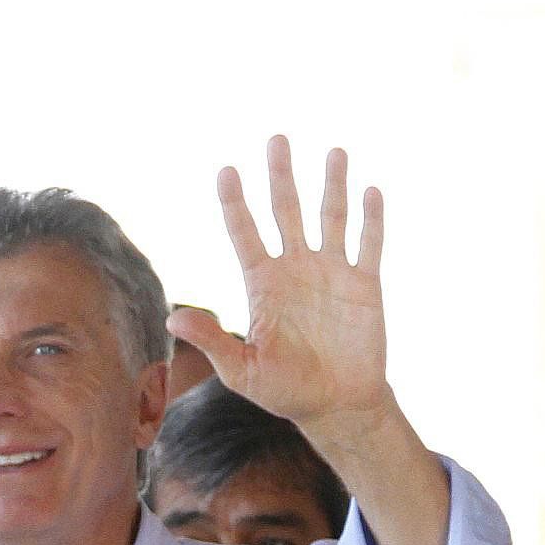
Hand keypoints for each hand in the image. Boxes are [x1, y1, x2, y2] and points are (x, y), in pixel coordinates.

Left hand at [170, 137, 388, 435]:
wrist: (335, 405)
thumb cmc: (283, 390)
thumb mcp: (241, 370)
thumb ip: (212, 340)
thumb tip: (173, 317)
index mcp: (261, 285)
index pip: (244, 233)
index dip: (235, 203)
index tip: (226, 171)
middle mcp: (295, 269)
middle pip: (285, 212)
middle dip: (281, 177)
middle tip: (276, 139)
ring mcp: (331, 272)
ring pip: (330, 217)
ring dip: (332, 185)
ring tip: (332, 151)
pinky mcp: (365, 284)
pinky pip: (369, 244)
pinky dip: (371, 219)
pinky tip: (370, 191)